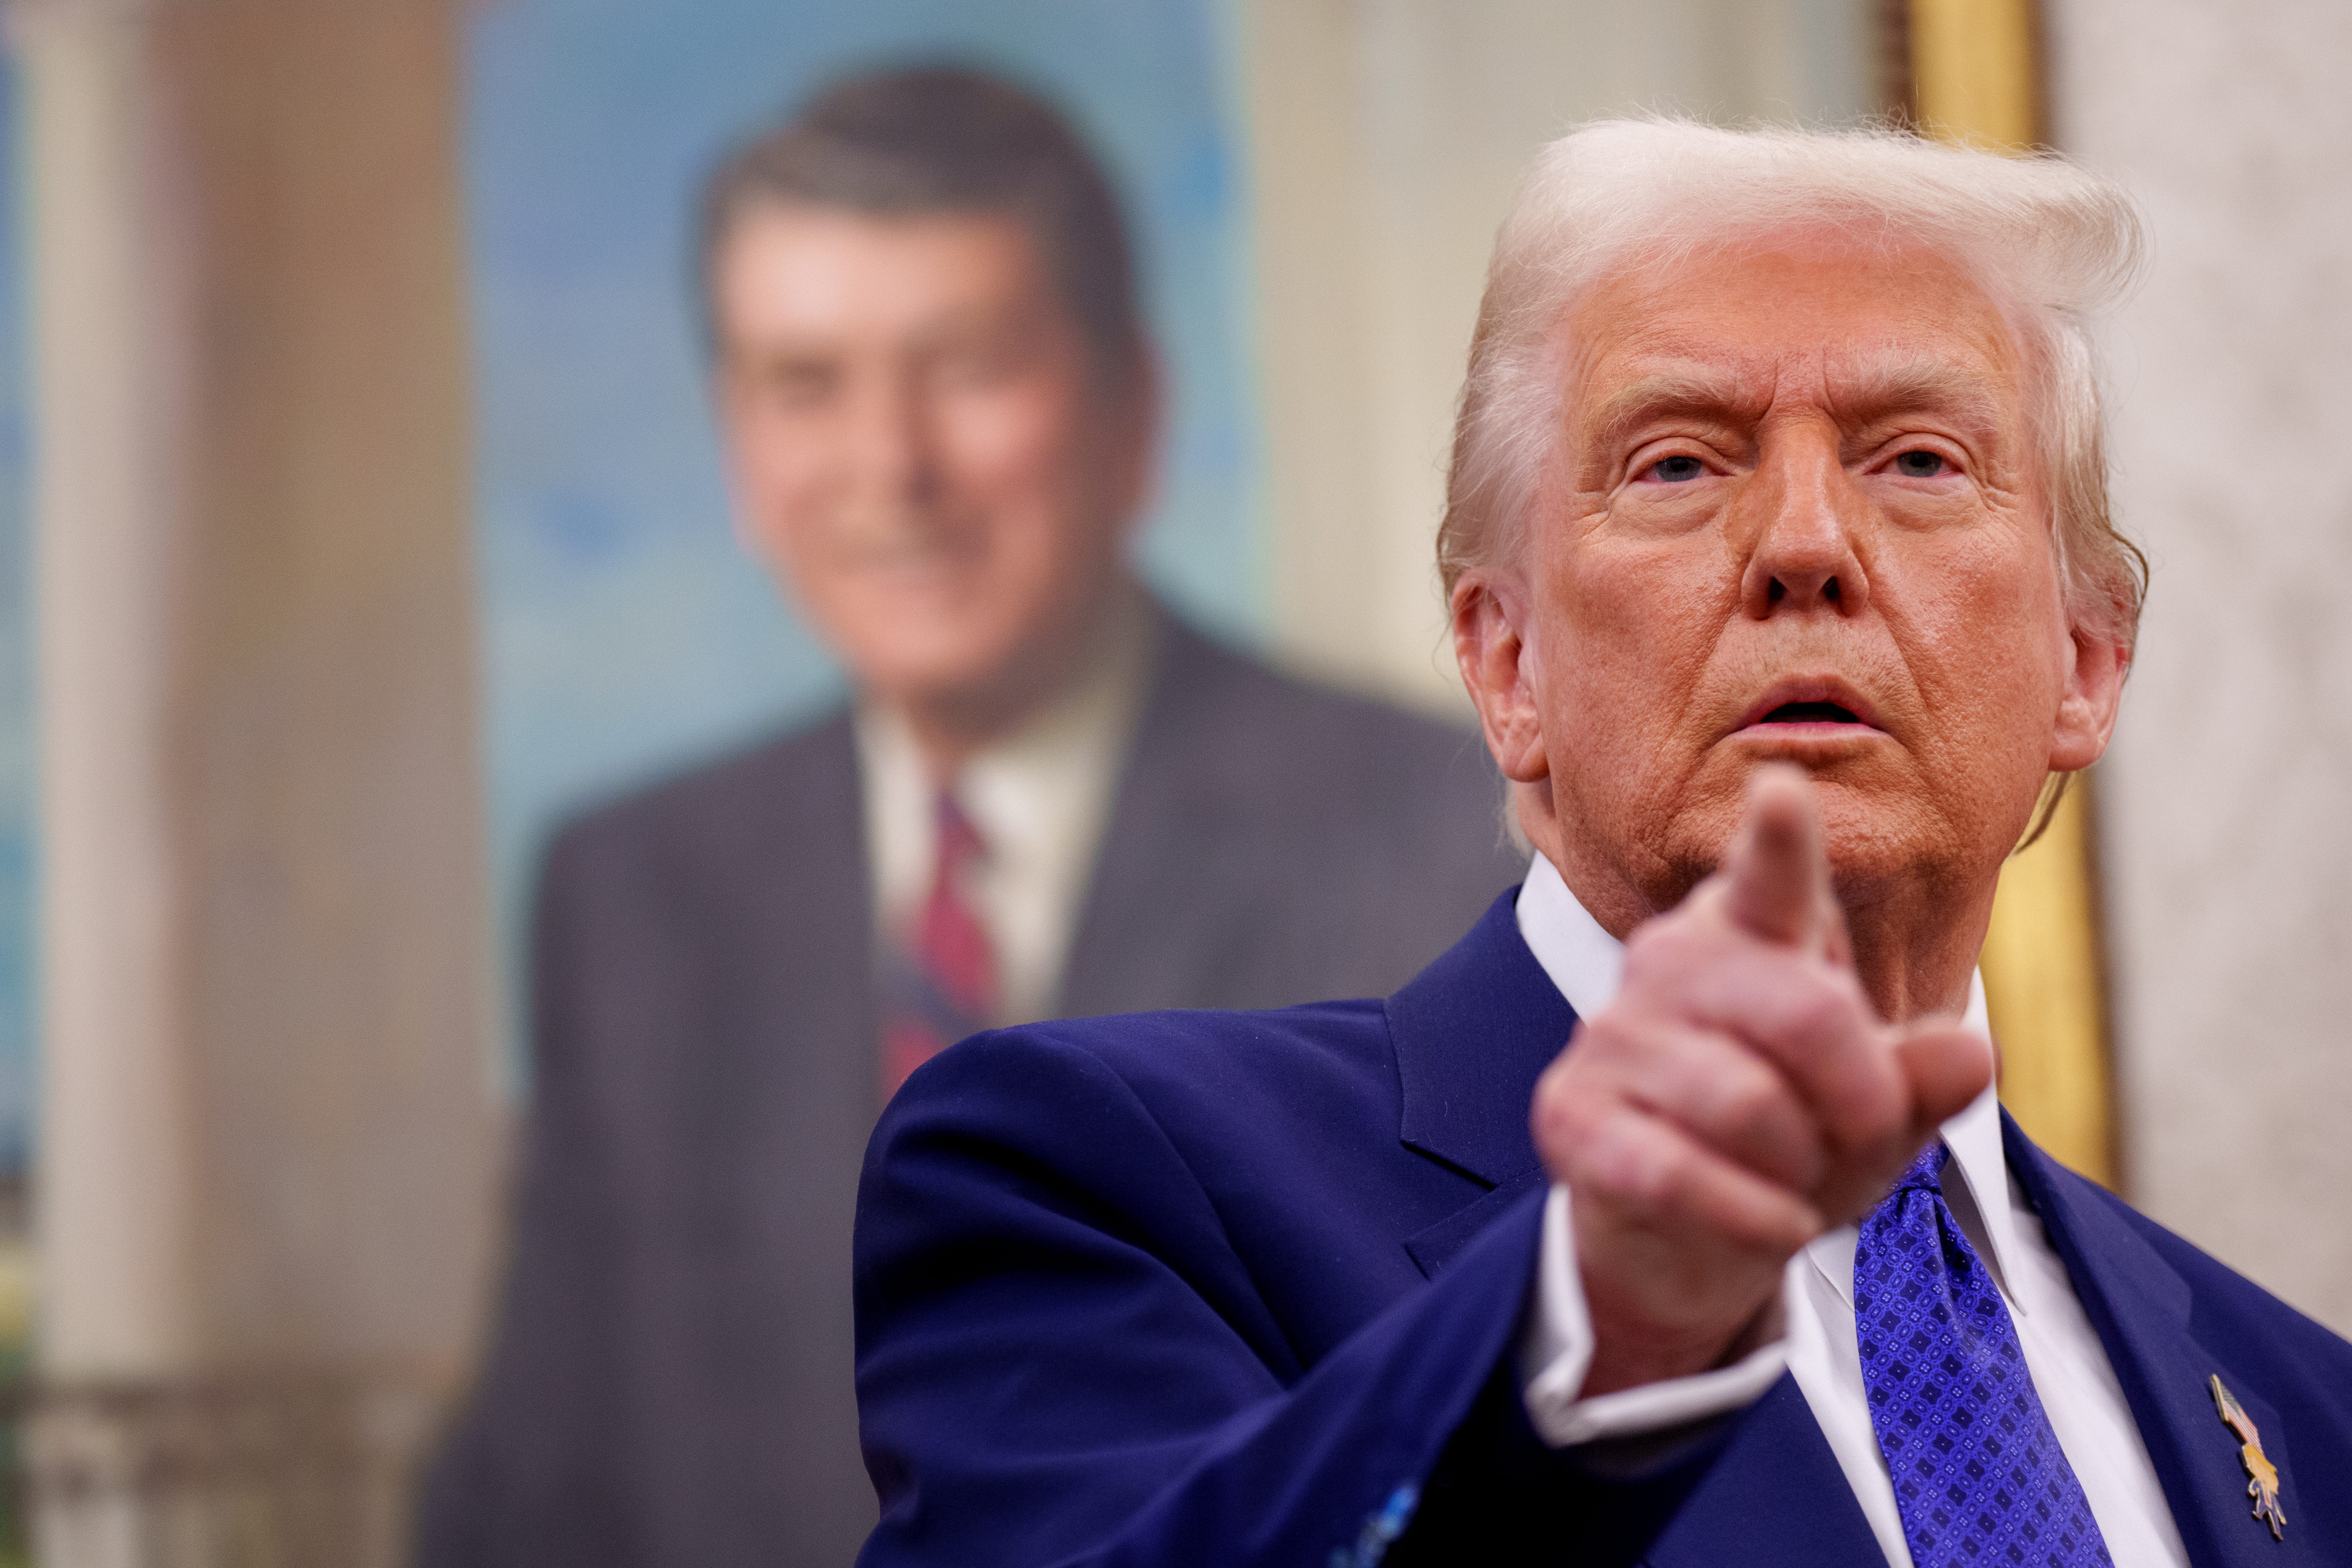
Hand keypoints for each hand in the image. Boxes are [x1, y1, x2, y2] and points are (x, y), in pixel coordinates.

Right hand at [1529, 764, 1991, 1395]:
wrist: (1681, 1233)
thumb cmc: (1787, 1147)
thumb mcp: (1875, 1115)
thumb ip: (1922, 1079)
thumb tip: (1969, 1054)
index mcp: (1748, 934)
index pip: (1771, 877)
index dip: (1779, 839)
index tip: (1783, 791)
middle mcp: (1669, 962)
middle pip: (1808, 1014)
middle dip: (1864, 1098)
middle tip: (1868, 1137)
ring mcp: (1611, 1034)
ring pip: (1748, 1104)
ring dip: (1802, 1168)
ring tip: (1795, 1181)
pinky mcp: (1570, 1113)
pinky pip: (1678, 1170)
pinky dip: (1750, 1216)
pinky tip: (1772, 1224)